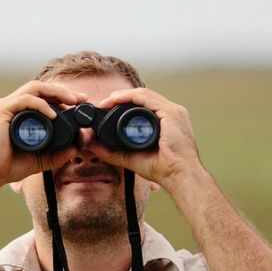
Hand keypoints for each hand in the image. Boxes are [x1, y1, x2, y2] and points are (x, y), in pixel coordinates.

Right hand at [0, 81, 86, 186]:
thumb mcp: (39, 159)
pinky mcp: (1, 111)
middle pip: (40, 88)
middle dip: (63, 91)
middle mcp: (11, 105)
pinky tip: (54, 113)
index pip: (43, 96)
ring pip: (34, 88)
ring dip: (56, 92)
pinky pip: (25, 100)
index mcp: (18, 112)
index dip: (62, 97)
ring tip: (72, 101)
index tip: (80, 103)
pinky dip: (41, 104)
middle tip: (81, 99)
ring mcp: (5, 106)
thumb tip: (75, 149)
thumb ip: (56, 154)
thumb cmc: (8, 166)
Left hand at [87, 87, 206, 193]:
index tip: (106, 110)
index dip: (124, 105)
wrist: (179, 175)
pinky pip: (147, 98)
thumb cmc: (164, 169)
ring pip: (143, 95)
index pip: (143, 106)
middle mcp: (171, 113)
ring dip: (123, 95)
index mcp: (166, 121)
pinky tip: (116, 99)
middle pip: (142, 98)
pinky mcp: (171, 113)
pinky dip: (130, 96)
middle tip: (103, 104)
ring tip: (107, 101)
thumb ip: (113, 151)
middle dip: (121, 98)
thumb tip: (92, 144)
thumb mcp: (132, 157)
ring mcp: (172, 111)